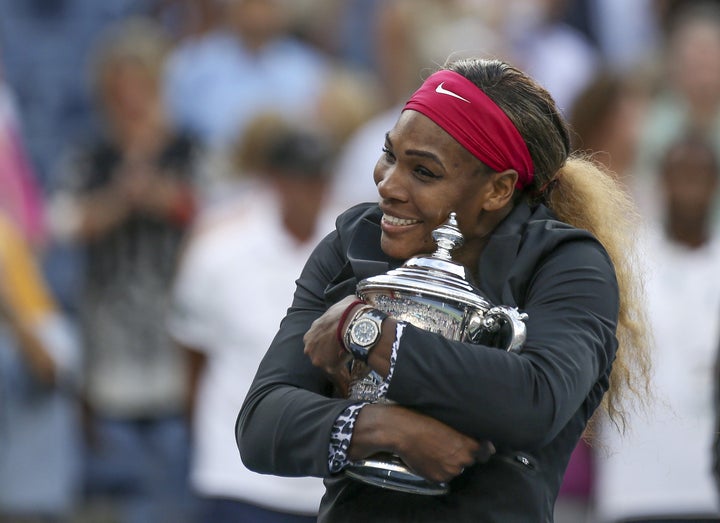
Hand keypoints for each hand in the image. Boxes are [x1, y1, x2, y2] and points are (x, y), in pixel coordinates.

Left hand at [303, 295, 361, 395]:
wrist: (352, 322)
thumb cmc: (346, 311)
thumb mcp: (340, 305)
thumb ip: (340, 309)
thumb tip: (351, 304)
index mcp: (310, 333)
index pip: (316, 342)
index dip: (327, 342)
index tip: (336, 342)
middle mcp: (309, 347)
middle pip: (318, 354)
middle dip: (327, 354)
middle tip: (341, 352)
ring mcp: (317, 359)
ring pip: (326, 364)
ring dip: (334, 363)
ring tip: (348, 362)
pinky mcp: (329, 367)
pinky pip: (337, 372)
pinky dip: (343, 372)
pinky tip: (351, 368)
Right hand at [352, 404, 495, 482]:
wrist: (400, 430)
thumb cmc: (422, 420)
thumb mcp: (448, 420)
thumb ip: (467, 434)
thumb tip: (487, 446)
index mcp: (468, 444)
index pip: (485, 451)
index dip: (482, 449)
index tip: (479, 446)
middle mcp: (462, 459)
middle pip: (468, 460)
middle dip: (460, 454)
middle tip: (445, 443)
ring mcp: (449, 471)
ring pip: (455, 469)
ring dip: (448, 462)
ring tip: (433, 449)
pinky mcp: (437, 478)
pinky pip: (442, 476)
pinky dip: (437, 469)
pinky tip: (427, 457)